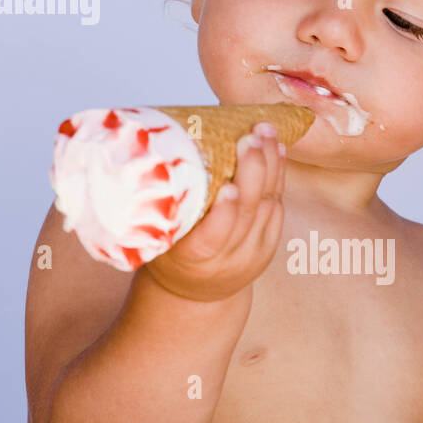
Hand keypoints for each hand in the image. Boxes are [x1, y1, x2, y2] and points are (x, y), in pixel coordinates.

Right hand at [143, 121, 287, 303]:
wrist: (197, 290)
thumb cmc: (169, 252)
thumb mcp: (159, 237)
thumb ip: (162, 206)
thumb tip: (144, 151)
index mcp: (194, 258)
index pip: (214, 237)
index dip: (224, 213)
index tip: (228, 186)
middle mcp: (229, 258)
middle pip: (247, 213)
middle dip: (253, 172)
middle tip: (251, 137)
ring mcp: (254, 252)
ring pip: (268, 204)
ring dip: (270, 165)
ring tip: (266, 131)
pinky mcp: (270, 244)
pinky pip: (278, 205)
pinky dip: (279, 175)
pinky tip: (277, 149)